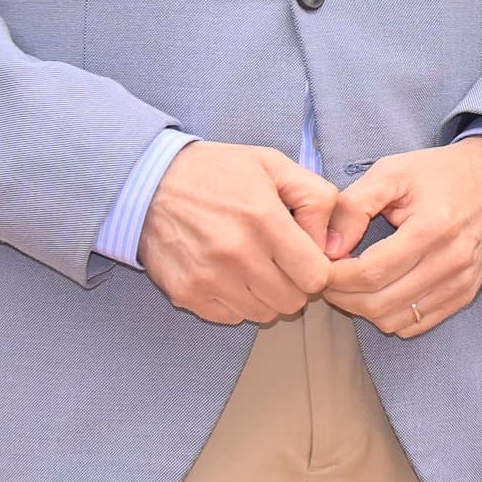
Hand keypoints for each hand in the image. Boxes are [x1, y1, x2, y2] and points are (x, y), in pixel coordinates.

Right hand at [136, 140, 338, 325]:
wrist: (148, 183)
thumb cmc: (216, 171)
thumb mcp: (274, 165)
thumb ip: (317, 199)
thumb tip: (333, 244)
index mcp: (263, 219)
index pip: (316, 276)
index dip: (318, 267)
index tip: (306, 254)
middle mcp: (236, 254)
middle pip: (293, 300)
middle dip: (295, 283)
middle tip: (280, 260)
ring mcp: (208, 278)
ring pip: (263, 313)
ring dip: (267, 295)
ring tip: (254, 265)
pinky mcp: (186, 293)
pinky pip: (230, 317)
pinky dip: (236, 303)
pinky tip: (229, 275)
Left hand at [320, 135, 481, 337]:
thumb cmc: (441, 173)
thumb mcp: (393, 172)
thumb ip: (354, 206)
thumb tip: (328, 247)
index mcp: (432, 228)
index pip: (370, 273)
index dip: (334, 276)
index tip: (318, 265)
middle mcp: (451, 261)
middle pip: (379, 303)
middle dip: (342, 295)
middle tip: (328, 276)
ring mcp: (462, 282)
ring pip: (395, 320)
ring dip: (363, 308)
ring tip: (352, 283)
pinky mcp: (466, 294)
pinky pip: (417, 324)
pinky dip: (390, 315)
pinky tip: (380, 291)